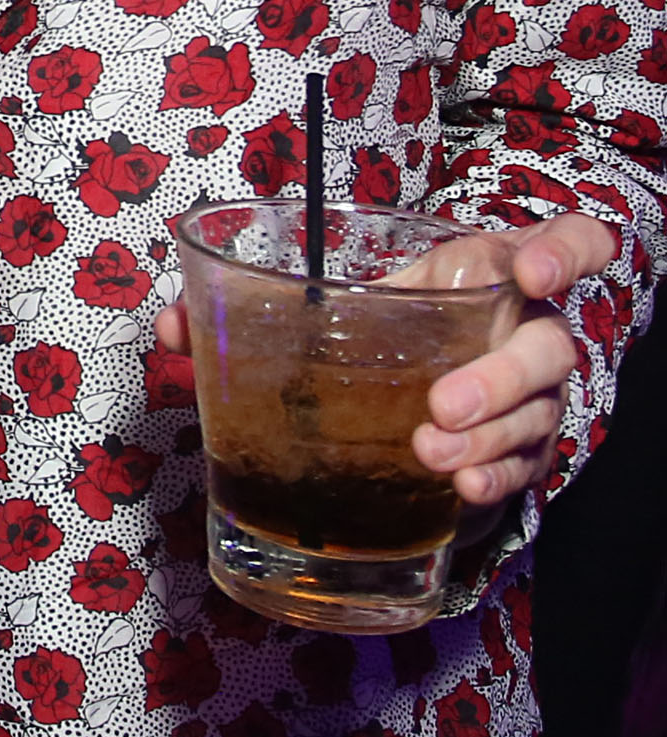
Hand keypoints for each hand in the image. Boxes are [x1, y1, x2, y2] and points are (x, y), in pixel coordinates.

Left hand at [152, 211, 611, 527]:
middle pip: (549, 349)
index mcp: (482, 273)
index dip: (563, 254)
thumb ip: (247, 307)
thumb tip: (169, 327)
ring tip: (431, 455)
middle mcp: (521, 332)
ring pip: (539, 417)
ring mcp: (530, 399)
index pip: (567, 245)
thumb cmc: (374, 331)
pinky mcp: (521, 454)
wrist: (411, 392)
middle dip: (500, 378)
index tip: (528, 275)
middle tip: (439, 406)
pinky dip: (494, 479)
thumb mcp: (327, 305)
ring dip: (489, 439)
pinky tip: (459, 491)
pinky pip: (526, 468)